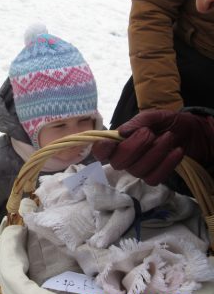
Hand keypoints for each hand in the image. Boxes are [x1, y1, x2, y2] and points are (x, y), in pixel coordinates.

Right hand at [92, 110, 213, 184]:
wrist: (192, 133)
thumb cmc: (168, 123)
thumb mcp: (155, 115)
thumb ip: (139, 121)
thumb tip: (122, 132)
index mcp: (119, 142)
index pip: (101, 151)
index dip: (101, 149)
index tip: (110, 142)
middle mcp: (124, 158)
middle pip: (118, 162)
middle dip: (135, 146)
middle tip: (150, 132)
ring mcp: (138, 170)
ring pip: (138, 170)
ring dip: (156, 151)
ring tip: (169, 137)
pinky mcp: (153, 178)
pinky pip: (154, 177)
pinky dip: (167, 163)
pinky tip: (177, 151)